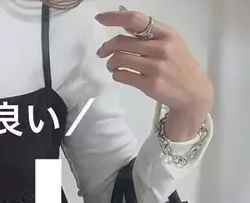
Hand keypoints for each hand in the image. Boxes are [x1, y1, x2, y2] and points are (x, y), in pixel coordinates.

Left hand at [95, 8, 212, 140]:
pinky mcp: (150, 84)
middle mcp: (162, 48)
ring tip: (112, 66)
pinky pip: (122, 76)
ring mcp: (156, 67)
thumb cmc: (179, 66)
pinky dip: (116, 75)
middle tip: (102, 52)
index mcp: (167, 34)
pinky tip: (120, 75)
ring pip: (119, 59)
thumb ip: (149, 34)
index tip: (100, 19)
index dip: (114, 18)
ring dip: (110, 63)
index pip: (136, 20)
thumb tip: (123, 24)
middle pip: (121, 41)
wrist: (194, 93)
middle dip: (106, 47)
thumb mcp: (171, 43)